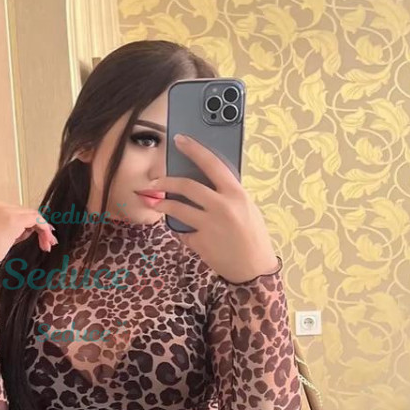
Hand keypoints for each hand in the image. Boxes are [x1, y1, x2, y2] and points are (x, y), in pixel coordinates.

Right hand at [0, 201, 56, 262]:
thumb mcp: (1, 236)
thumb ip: (15, 229)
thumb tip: (31, 229)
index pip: (20, 213)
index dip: (33, 225)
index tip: (42, 236)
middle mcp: (0, 206)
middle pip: (27, 213)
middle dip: (40, 228)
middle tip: (48, 242)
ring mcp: (7, 211)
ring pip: (33, 216)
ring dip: (43, 231)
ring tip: (47, 244)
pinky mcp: (14, 219)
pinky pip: (36, 220)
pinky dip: (44, 230)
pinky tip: (46, 241)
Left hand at [148, 135, 278, 282]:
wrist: (254, 269)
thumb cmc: (253, 235)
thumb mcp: (246, 207)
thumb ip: (228, 194)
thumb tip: (205, 180)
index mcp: (237, 194)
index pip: (212, 163)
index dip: (194, 149)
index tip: (179, 139)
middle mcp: (222, 207)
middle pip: (186, 186)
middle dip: (165, 181)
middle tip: (155, 181)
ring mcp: (210, 225)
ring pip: (176, 208)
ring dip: (162, 205)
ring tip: (155, 203)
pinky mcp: (200, 242)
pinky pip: (182, 231)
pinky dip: (180, 229)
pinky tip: (181, 230)